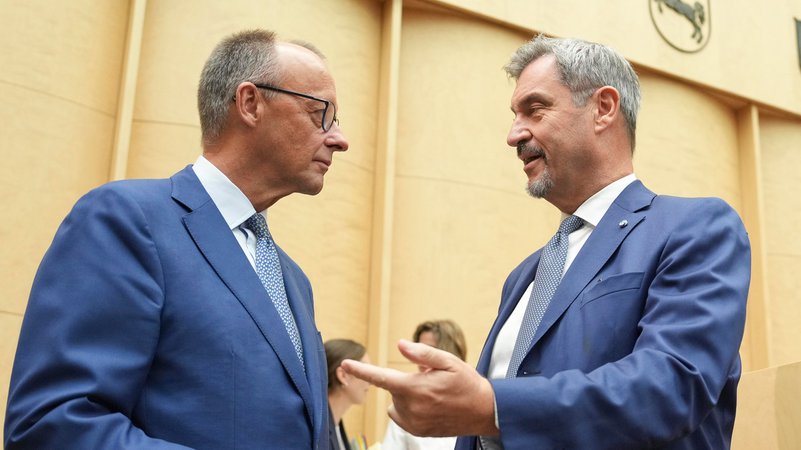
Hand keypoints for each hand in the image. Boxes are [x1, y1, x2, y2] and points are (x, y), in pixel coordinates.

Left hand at [340, 339, 498, 436]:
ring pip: (397, 402)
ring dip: (408, 396)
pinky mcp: (418, 432)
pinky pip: (402, 416)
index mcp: (415, 388)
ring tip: (433, 395)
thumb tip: (400, 345)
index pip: (381, 378)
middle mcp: (411, 408)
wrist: (485, 412)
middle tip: (431, 380)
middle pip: (394, 388)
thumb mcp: (448, 361)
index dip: (361, 371)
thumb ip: (422, 354)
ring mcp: (414, 422)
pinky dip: (410, 409)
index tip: (345, 364)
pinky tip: (431, 406)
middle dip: (407, 381)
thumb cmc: (467, 383)